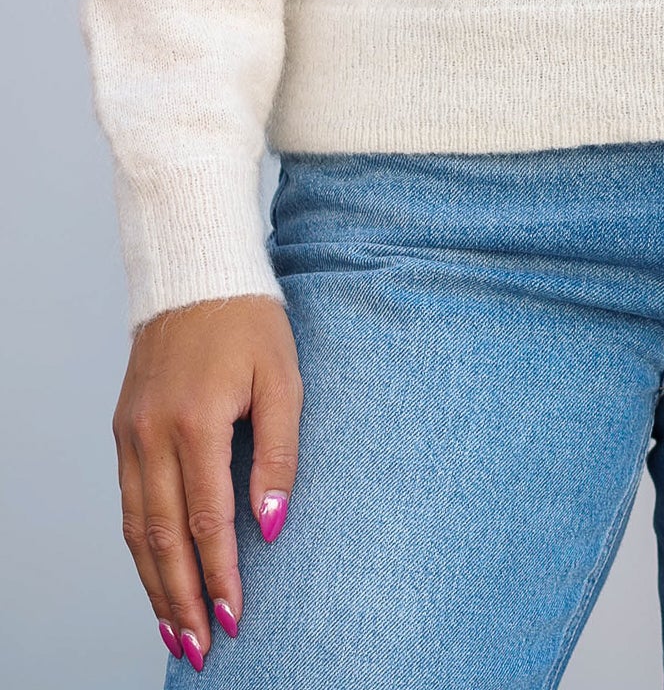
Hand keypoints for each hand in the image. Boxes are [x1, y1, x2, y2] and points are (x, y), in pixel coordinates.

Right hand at [113, 295, 302, 669]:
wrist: (196, 272)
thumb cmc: (250, 322)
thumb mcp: (283, 379)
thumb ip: (280, 455)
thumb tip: (273, 524)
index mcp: (196, 421)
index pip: (206, 519)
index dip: (221, 574)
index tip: (235, 619)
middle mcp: (153, 433)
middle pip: (161, 537)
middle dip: (181, 598)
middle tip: (200, 647)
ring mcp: (131, 432)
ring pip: (135, 527)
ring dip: (154, 584)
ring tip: (175, 629)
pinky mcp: (123, 428)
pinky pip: (126, 501)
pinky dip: (137, 547)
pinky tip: (153, 573)